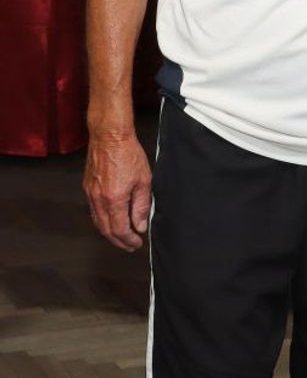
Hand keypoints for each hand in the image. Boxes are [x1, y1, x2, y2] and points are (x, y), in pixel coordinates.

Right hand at [83, 133, 152, 250]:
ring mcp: (90, 194)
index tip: (137, 244)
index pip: (119, 229)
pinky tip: (111, 219)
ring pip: (97, 221)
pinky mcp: (87, 187)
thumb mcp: (144, 180)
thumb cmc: (128, 154)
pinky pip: (93, 210)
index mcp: (114, 199)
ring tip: (122, 236)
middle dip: (118, 241)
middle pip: (106, 229)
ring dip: (109, 232)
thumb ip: (141, 205)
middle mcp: (99, 199)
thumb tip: (140, 225)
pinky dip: (102, 220)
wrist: (109, 136)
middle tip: (130, 245)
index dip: (128, 240)